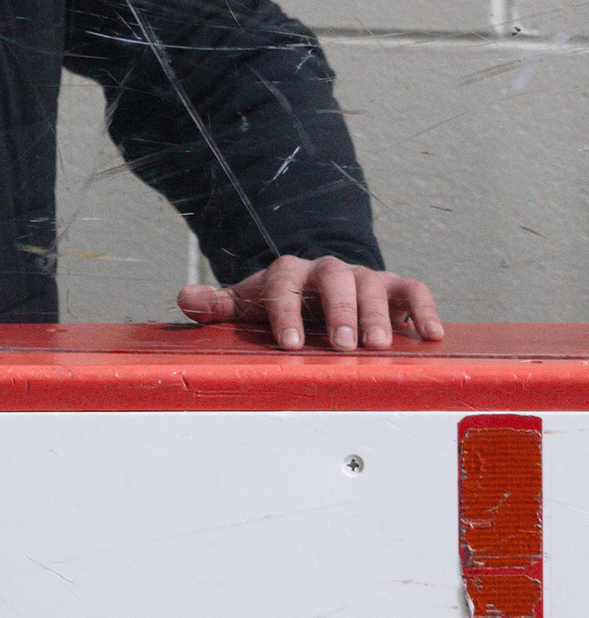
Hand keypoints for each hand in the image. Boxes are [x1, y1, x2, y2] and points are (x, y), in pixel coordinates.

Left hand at [178, 254, 443, 350]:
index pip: (283, 282)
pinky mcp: (394, 289)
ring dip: (377, 316)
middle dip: (338, 311)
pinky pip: (413, 291)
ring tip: (379, 346)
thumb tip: (186, 300)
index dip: (285, 311)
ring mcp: (363, 277)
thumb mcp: (250, 306)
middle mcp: (327, 270)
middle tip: (342, 343)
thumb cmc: (284, 306)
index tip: (290, 344)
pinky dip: (423, 309)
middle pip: (333, 280)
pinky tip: (430, 335)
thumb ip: (220, 306)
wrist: (320, 290)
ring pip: (371, 286)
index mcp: (289, 273)